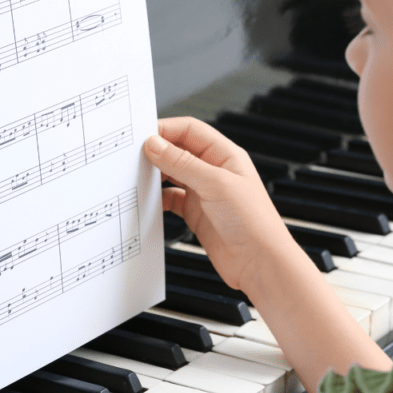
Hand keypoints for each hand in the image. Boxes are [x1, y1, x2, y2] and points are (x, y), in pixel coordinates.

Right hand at [145, 117, 296, 290]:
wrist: (259, 263)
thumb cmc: (254, 222)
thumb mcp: (216, 184)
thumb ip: (183, 163)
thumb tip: (155, 144)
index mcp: (225, 155)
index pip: (190, 130)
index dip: (166, 129)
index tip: (142, 136)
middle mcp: (214, 171)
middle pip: (178, 151)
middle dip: (157, 152)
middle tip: (134, 157)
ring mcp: (204, 193)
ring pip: (172, 175)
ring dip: (155, 175)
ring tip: (137, 177)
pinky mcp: (196, 214)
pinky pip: (171, 199)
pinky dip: (158, 198)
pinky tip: (149, 200)